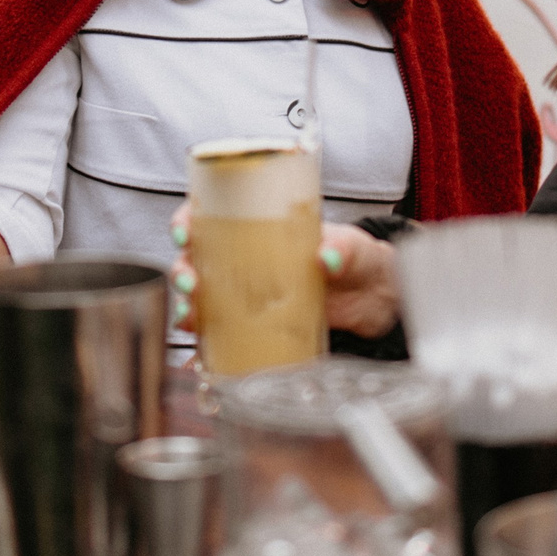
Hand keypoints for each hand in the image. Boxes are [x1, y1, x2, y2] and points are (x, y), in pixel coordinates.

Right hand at [166, 209, 401, 338]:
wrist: (373, 298)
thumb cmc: (357, 259)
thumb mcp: (352, 247)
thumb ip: (341, 248)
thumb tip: (327, 256)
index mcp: (261, 225)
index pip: (211, 214)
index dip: (188, 219)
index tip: (185, 230)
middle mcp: (246, 256)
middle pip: (197, 258)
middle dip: (182, 269)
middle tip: (189, 281)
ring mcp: (249, 291)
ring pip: (203, 295)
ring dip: (189, 304)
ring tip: (191, 315)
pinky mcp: (256, 322)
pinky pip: (223, 327)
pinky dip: (207, 335)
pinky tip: (202, 341)